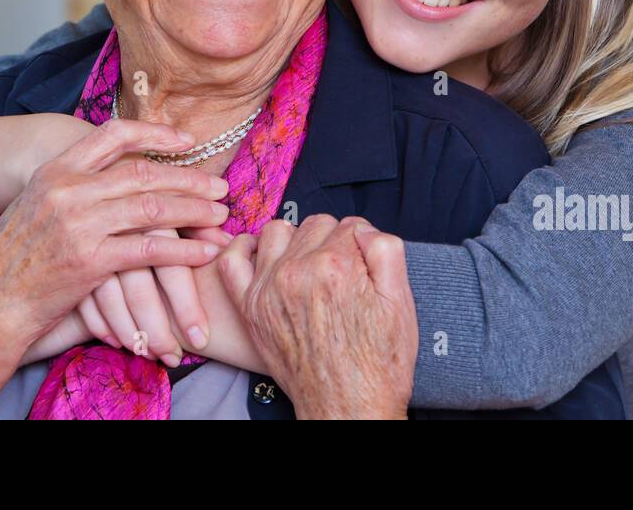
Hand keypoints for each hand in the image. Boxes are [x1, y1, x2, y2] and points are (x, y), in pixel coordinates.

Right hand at [0, 119, 232, 352]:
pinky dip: (184, 251)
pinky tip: (204, 253)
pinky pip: (150, 250)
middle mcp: (68, 189)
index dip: (155, 133)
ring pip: (154, 209)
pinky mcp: (90, 261)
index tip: (187, 141)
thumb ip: (75, 187)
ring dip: (195, 212)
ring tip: (221, 217)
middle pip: (144, 173)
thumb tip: (121, 175)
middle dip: (189, 179)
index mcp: (56, 170)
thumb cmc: (12, 260)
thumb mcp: (37, 206)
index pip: (113, 134)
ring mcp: (79, 224)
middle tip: (221, 187)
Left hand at [217, 215, 417, 419]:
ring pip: (279, 230)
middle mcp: (298, 271)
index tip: (364, 267)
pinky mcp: (250, 306)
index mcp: (338, 266)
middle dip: (333, 242)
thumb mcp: (401, 303)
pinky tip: (263, 256)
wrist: (348, 407)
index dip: (362, 245)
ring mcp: (269, 287)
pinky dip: (243, 248)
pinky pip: (231, 260)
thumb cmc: (376, 362)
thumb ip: (386, 250)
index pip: (350, 225)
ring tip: (310, 266)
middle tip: (343, 275)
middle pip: (317, 225)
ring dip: (295, 240)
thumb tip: (363, 229)